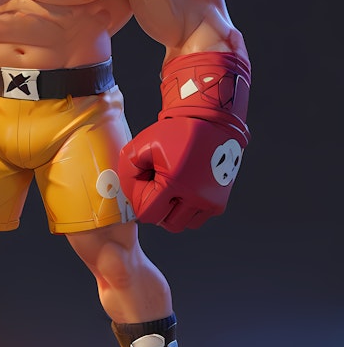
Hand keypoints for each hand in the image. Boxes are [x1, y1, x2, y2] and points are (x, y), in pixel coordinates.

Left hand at [119, 116, 244, 232]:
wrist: (211, 122)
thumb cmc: (176, 132)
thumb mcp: (142, 143)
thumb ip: (128, 169)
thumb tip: (128, 193)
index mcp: (175, 183)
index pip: (148, 214)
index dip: (140, 201)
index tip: (145, 182)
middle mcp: (196, 197)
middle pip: (165, 223)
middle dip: (156, 209)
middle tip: (156, 188)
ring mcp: (209, 202)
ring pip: (182, 224)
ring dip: (172, 212)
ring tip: (171, 189)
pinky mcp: (219, 203)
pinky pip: (196, 219)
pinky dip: (187, 210)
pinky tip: (183, 190)